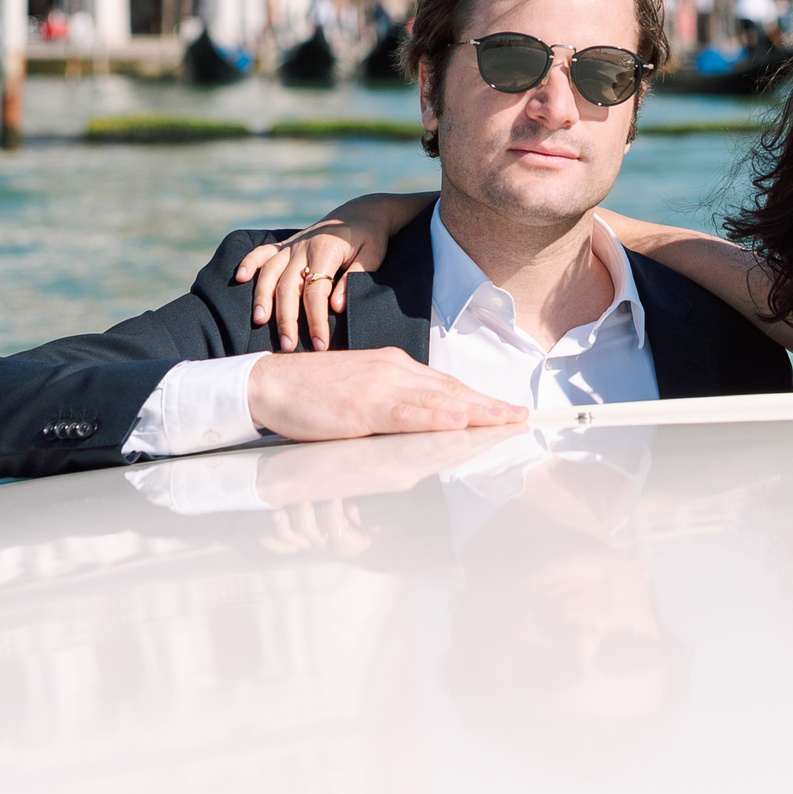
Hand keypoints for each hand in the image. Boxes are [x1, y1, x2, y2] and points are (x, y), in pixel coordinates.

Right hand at [236, 196, 406, 348]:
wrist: (363, 212)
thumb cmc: (370, 237)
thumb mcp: (372, 255)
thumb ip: (354, 278)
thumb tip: (336, 306)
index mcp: (326, 249)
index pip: (315, 292)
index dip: (316, 320)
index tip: (320, 344)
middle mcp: (304, 246)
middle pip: (288, 286)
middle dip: (286, 319)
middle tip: (288, 346)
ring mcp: (292, 245)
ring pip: (270, 272)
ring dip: (262, 297)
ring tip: (259, 322)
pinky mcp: (286, 244)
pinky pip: (263, 252)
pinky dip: (249, 262)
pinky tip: (239, 277)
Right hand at [245, 346, 523, 441]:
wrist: (268, 382)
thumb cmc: (311, 392)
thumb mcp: (360, 395)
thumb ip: (392, 407)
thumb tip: (425, 425)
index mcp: (394, 368)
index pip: (447, 386)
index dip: (481, 399)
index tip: (509, 410)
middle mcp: (393, 371)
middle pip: (451, 390)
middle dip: (490, 405)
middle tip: (524, 417)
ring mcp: (379, 385)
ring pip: (437, 400)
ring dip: (476, 411)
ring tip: (506, 420)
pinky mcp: (361, 404)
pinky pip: (405, 412)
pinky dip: (435, 416)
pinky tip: (458, 419)